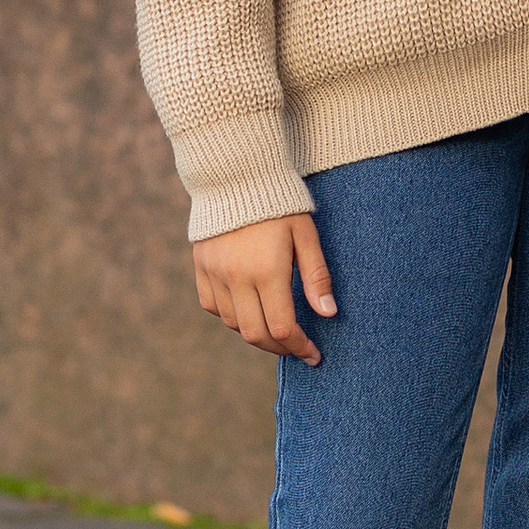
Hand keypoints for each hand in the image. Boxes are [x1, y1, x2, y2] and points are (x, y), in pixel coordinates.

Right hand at [193, 214, 337, 360]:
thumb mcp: (306, 235)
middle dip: (279, 348)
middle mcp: (237, 277)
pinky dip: (231, 317)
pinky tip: (248, 311)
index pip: (282, 327)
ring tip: (276, 329)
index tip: (313, 354)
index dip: (299, 346)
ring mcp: (215, 273)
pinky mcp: (201, 267)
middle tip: (296, 348)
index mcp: (267, 271)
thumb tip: (328, 314)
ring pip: (233, 324)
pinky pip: (212, 306)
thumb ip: (316, 277)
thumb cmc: (280, 204)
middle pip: (255, 334)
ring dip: (256, 334)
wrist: (236, 174)